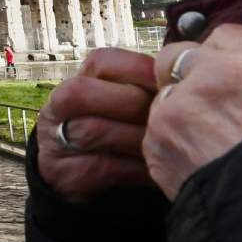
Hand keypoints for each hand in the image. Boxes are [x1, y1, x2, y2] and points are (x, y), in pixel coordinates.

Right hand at [36, 47, 157, 201]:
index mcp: (78, 82)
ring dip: (138, 138)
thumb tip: (185, 76)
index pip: (101, 61)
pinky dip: (135, 169)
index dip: (138, 68)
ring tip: (169, 145)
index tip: (170, 82)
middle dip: (136, 105)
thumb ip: (143, 90)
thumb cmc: (115, 138)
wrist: (78, 179)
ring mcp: (56, 141)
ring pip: (94, 129)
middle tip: (172, 117)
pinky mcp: (64, 174)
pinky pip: (102, 167)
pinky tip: (157, 172)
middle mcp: (59, 107)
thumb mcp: (121, 109)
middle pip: (88, 92)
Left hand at [145, 24, 241, 199]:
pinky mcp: (157, 144)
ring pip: (164, 99)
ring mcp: (177, 111)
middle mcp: (209, 79)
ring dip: (178, 116)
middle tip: (208, 109)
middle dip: (184, 77)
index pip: (221, 36)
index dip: (220, 58)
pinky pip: (155, 135)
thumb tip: (225, 48)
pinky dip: (171, 147)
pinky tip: (198, 162)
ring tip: (210, 145)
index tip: (221, 75)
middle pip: (176, 58)